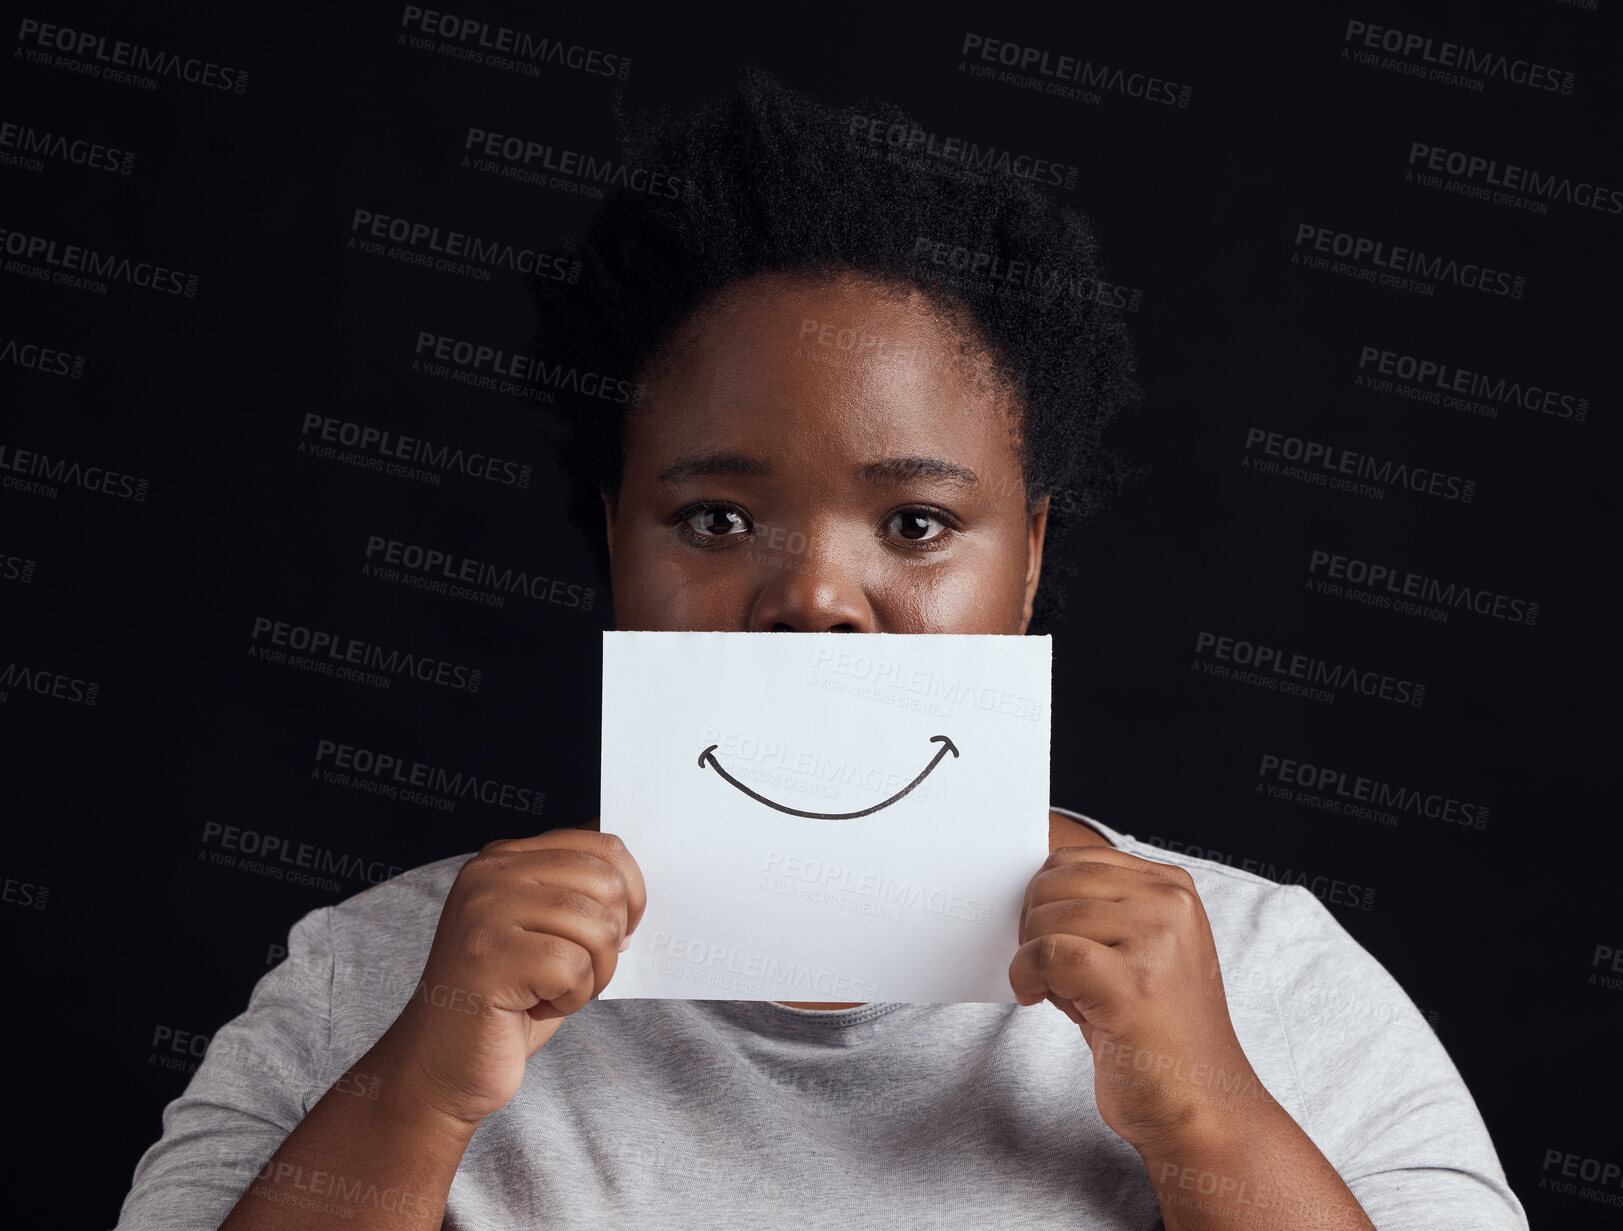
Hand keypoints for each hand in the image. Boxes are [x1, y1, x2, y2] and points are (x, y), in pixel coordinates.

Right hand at [379, 823, 645, 1126]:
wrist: (441, 1063)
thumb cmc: (505, 1003)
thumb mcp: (546, 933)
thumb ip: (580, 896)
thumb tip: (634, 882)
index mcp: (507, 859)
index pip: (602, 844)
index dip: (631, 892)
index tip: (620, 930)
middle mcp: (492, 874)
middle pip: (607, 883)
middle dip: (613, 938)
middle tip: (577, 971)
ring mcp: (486, 912)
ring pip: (597, 927)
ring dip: (593, 975)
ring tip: (553, 990)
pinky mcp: (489, 956)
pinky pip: (573, 968)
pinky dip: (571, 998)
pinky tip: (535, 1006)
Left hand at [1009, 847, 1270, 1154]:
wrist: (1201, 1106)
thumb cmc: (1156, 1035)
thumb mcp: (1137, 953)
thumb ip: (1097, 914)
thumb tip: (1029, 896)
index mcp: (1172, 888)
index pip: (1074, 860)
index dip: (1043, 899)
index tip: (1046, 938)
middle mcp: (1169, 904)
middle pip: (1055, 882)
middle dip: (1033, 925)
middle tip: (1045, 969)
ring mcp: (1156, 941)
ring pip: (1048, 917)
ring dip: (1032, 957)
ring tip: (1058, 991)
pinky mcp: (1132, 983)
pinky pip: (1047, 954)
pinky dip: (1026, 976)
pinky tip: (1038, 998)